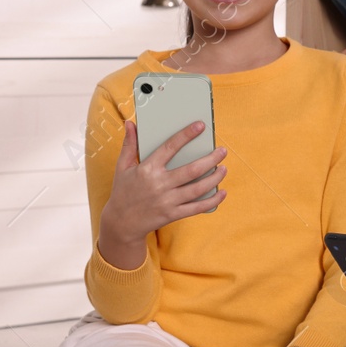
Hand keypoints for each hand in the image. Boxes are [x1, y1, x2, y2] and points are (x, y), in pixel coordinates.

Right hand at [98, 120, 225, 261]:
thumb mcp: (122, 167)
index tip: (200, 126)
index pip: (170, 148)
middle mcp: (159, 184)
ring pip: (198, 188)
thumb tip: (129, 123)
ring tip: (224, 169)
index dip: (186, 135)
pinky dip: (212, 201)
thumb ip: (129, 145)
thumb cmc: (123, 191)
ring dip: (215, 178)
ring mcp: (167, 201)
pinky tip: (222, 192)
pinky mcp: (173, 214)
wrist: (121, 223)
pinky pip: (197, 208)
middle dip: (211, 159)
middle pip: (192, 170)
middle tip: (223, 151)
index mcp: (147, 169)